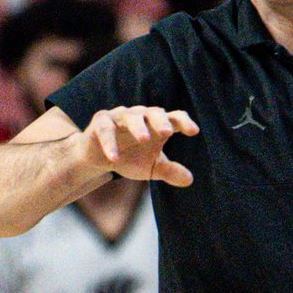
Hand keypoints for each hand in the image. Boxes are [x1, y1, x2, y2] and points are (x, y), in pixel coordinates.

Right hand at [82, 106, 198, 187]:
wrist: (98, 158)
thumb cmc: (129, 158)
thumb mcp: (151, 167)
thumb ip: (170, 171)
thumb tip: (190, 179)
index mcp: (156, 124)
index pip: (174, 118)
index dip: (184, 122)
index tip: (194, 131)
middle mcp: (141, 116)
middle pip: (154, 113)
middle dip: (161, 121)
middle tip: (167, 132)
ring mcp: (120, 116)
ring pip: (131, 117)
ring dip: (138, 127)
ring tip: (144, 139)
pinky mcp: (101, 122)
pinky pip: (106, 129)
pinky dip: (110, 143)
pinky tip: (114, 158)